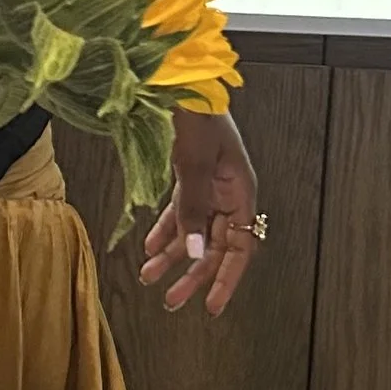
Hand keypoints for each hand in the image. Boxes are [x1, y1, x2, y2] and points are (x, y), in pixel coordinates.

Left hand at [140, 110, 259, 315]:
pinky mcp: (190, 177)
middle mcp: (228, 194)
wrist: (180, 82)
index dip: (227, 280)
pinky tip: (149, 246)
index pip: (240, 249)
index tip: (212, 307)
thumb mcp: (195, 166)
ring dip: (173, 255)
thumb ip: (194, 210)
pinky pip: (180, 212)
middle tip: (171, 300)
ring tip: (150, 277)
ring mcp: (209, 186)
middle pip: (213, 245)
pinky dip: (166, 230)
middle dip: (192, 274)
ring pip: (193, 231)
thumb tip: (194, 253)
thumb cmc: (197, 118)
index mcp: (241, 193)